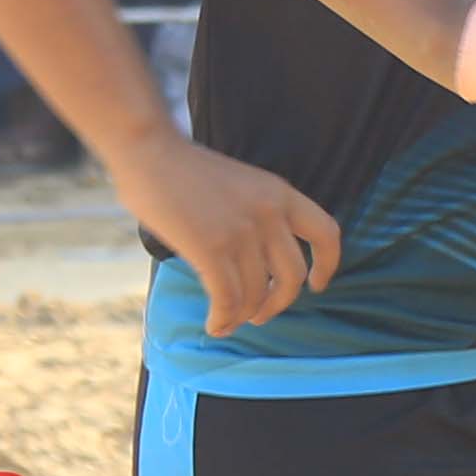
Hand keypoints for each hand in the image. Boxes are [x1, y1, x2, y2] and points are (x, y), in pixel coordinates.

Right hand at [115, 136, 342, 333]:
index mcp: (280, 194)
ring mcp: (242, 231)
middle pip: (292, 276)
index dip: (327, 265)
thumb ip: (258, 214)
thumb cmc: (184, 169)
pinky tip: (213, 324)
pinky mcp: (212, 248)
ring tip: (228, 321)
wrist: (148, 150)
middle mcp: (269, 213)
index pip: (326, 233)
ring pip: (256, 293)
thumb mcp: (242, 184)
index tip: (316, 285)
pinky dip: (223, 319)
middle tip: (260, 314)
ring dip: (243, 315)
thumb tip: (258, 260)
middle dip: (277, 303)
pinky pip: (228, 299)